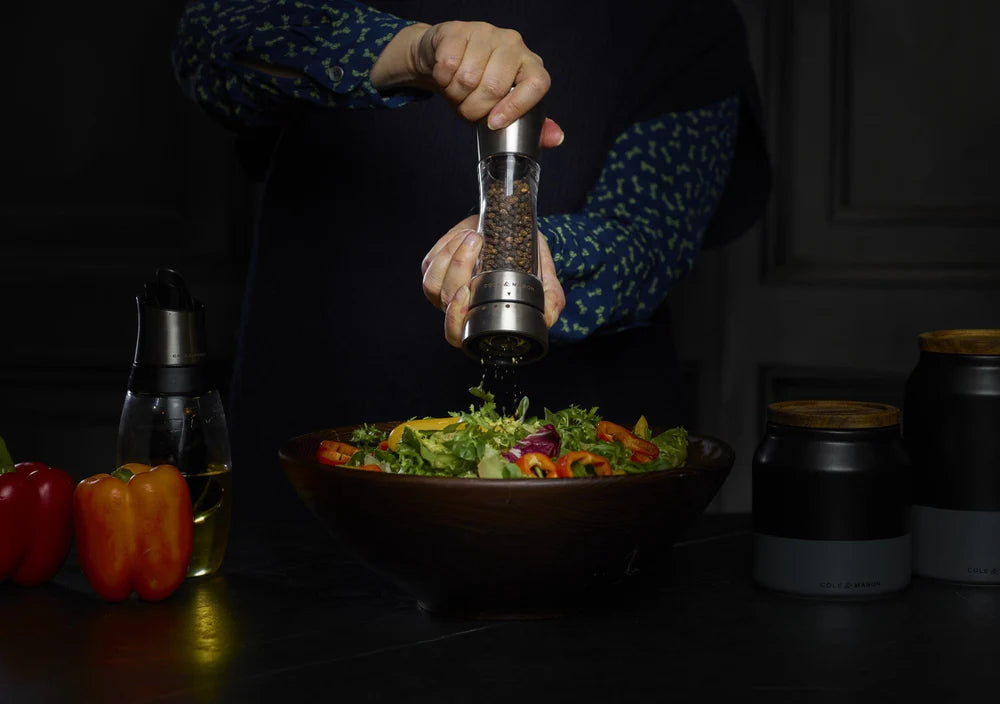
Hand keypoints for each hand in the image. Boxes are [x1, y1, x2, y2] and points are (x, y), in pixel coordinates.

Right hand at [372, 20, 564, 144]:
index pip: (536, 84)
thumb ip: (530, 123)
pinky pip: (448, 64)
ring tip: (457, 92)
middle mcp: (513, 44)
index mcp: (530, 64)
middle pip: (495, 87)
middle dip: (475, 109)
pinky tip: (445, 77)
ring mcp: (487, 33)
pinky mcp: (459, 30)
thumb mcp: (504, 107)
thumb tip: (557, 139)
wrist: (445, 58)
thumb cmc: (478, 85)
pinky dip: (442, 79)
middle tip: (467, 109)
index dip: (516, 108)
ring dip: (455, 95)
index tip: (494, 123)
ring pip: (468, 77)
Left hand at [421, 215, 565, 348]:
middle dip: (456, 274)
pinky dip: (447, 246)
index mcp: (478, 318)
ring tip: (475, 238)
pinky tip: (466, 235)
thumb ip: (549, 299)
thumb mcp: (544, 278)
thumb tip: (547, 319)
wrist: (515, 230)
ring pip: (432, 282)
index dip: (455, 319)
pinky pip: (430, 262)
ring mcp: (442, 286)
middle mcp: (456, 306)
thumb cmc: (528, 259)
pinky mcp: (433, 266)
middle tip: (476, 250)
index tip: (467, 293)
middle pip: (442, 301)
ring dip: (453, 257)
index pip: (456, 334)